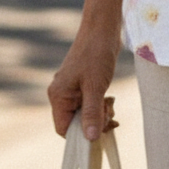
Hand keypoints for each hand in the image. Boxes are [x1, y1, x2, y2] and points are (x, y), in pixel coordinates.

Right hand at [47, 25, 121, 139]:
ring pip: (84, 114)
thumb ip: (92, 113)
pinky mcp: (82, 85)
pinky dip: (100, 105)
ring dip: (99, 114)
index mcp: (58, 96)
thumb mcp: (96, 87)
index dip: (81, 135)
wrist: (103, 29)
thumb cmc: (97, 54)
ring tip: (110, 103)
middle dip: (94, 122)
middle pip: (75, 123)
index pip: (64, 129)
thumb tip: (90, 139)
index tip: (100, 131)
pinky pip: (89, 103)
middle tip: (110, 113)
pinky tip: (109, 98)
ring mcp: (71, 89)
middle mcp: (61, 94)